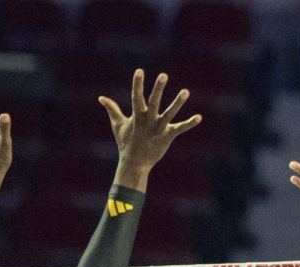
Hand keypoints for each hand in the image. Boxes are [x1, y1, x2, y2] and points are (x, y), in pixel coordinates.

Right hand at [99, 69, 201, 186]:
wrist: (134, 163)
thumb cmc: (126, 143)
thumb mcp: (118, 124)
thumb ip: (112, 109)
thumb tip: (101, 98)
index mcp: (137, 116)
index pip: (136, 96)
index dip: (137, 84)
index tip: (139, 71)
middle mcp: (148, 120)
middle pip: (154, 102)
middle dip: (158, 89)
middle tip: (163, 75)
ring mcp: (158, 129)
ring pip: (169, 113)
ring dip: (177, 103)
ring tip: (186, 91)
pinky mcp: (167, 137)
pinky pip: (180, 129)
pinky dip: (189, 123)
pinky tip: (199, 117)